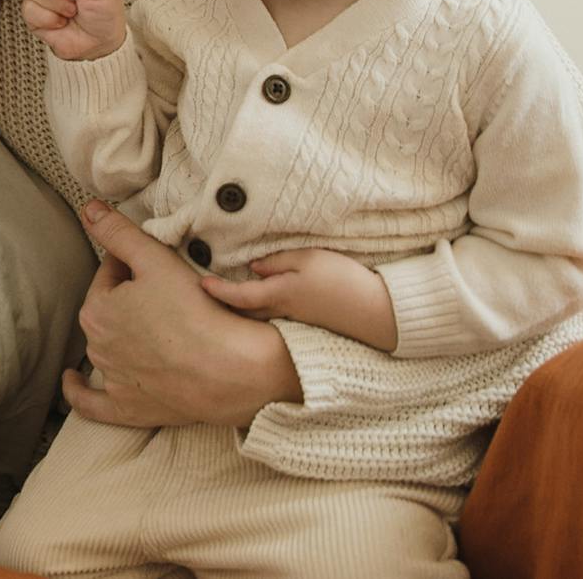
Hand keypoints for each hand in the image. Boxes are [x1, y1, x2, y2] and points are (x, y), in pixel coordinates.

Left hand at [63, 200, 302, 427]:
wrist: (232, 371)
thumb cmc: (195, 312)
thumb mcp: (155, 260)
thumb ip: (117, 233)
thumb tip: (87, 209)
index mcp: (96, 310)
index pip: (111, 274)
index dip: (135, 264)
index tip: (161, 267)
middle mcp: (97, 347)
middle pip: (111, 310)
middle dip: (130, 299)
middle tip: (167, 296)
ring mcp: (113, 380)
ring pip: (109, 347)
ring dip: (121, 335)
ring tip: (157, 328)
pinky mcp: (129, 410)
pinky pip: (93, 403)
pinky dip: (80, 392)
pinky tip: (72, 381)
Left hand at [202, 248, 398, 351]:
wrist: (380, 313)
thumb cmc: (344, 280)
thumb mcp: (310, 259)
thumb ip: (278, 262)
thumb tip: (253, 268)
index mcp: (280, 295)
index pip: (239, 296)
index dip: (219, 291)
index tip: (202, 284)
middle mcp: (284, 312)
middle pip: (245, 313)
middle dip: (226, 306)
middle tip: (209, 295)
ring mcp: (297, 320)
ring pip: (260, 317)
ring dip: (243, 310)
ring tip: (229, 298)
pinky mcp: (310, 322)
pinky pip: (277, 318)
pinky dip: (263, 311)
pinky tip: (263, 303)